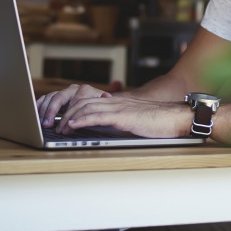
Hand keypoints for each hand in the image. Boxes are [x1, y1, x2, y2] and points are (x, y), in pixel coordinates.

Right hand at [36, 83, 110, 127]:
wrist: (103, 106)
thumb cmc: (103, 110)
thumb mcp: (104, 110)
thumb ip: (102, 105)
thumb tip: (105, 96)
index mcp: (86, 91)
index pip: (73, 102)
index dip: (68, 116)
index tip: (63, 128)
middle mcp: (75, 89)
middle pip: (59, 97)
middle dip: (51, 112)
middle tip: (46, 125)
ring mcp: (66, 92)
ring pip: (51, 97)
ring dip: (44, 110)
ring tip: (41, 122)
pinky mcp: (59, 96)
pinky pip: (47, 98)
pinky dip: (40, 105)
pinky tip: (35, 113)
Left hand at [58, 94, 192, 138]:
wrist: (175, 118)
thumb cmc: (158, 121)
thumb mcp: (133, 120)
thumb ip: (119, 120)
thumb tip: (105, 128)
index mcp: (116, 103)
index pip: (87, 101)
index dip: (72, 110)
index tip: (62, 120)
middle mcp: (115, 102)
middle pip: (82, 103)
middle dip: (65, 114)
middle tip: (55, 126)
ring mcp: (119, 108)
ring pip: (86, 109)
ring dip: (69, 119)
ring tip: (60, 129)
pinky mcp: (123, 117)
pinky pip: (98, 117)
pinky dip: (82, 120)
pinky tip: (73, 126)